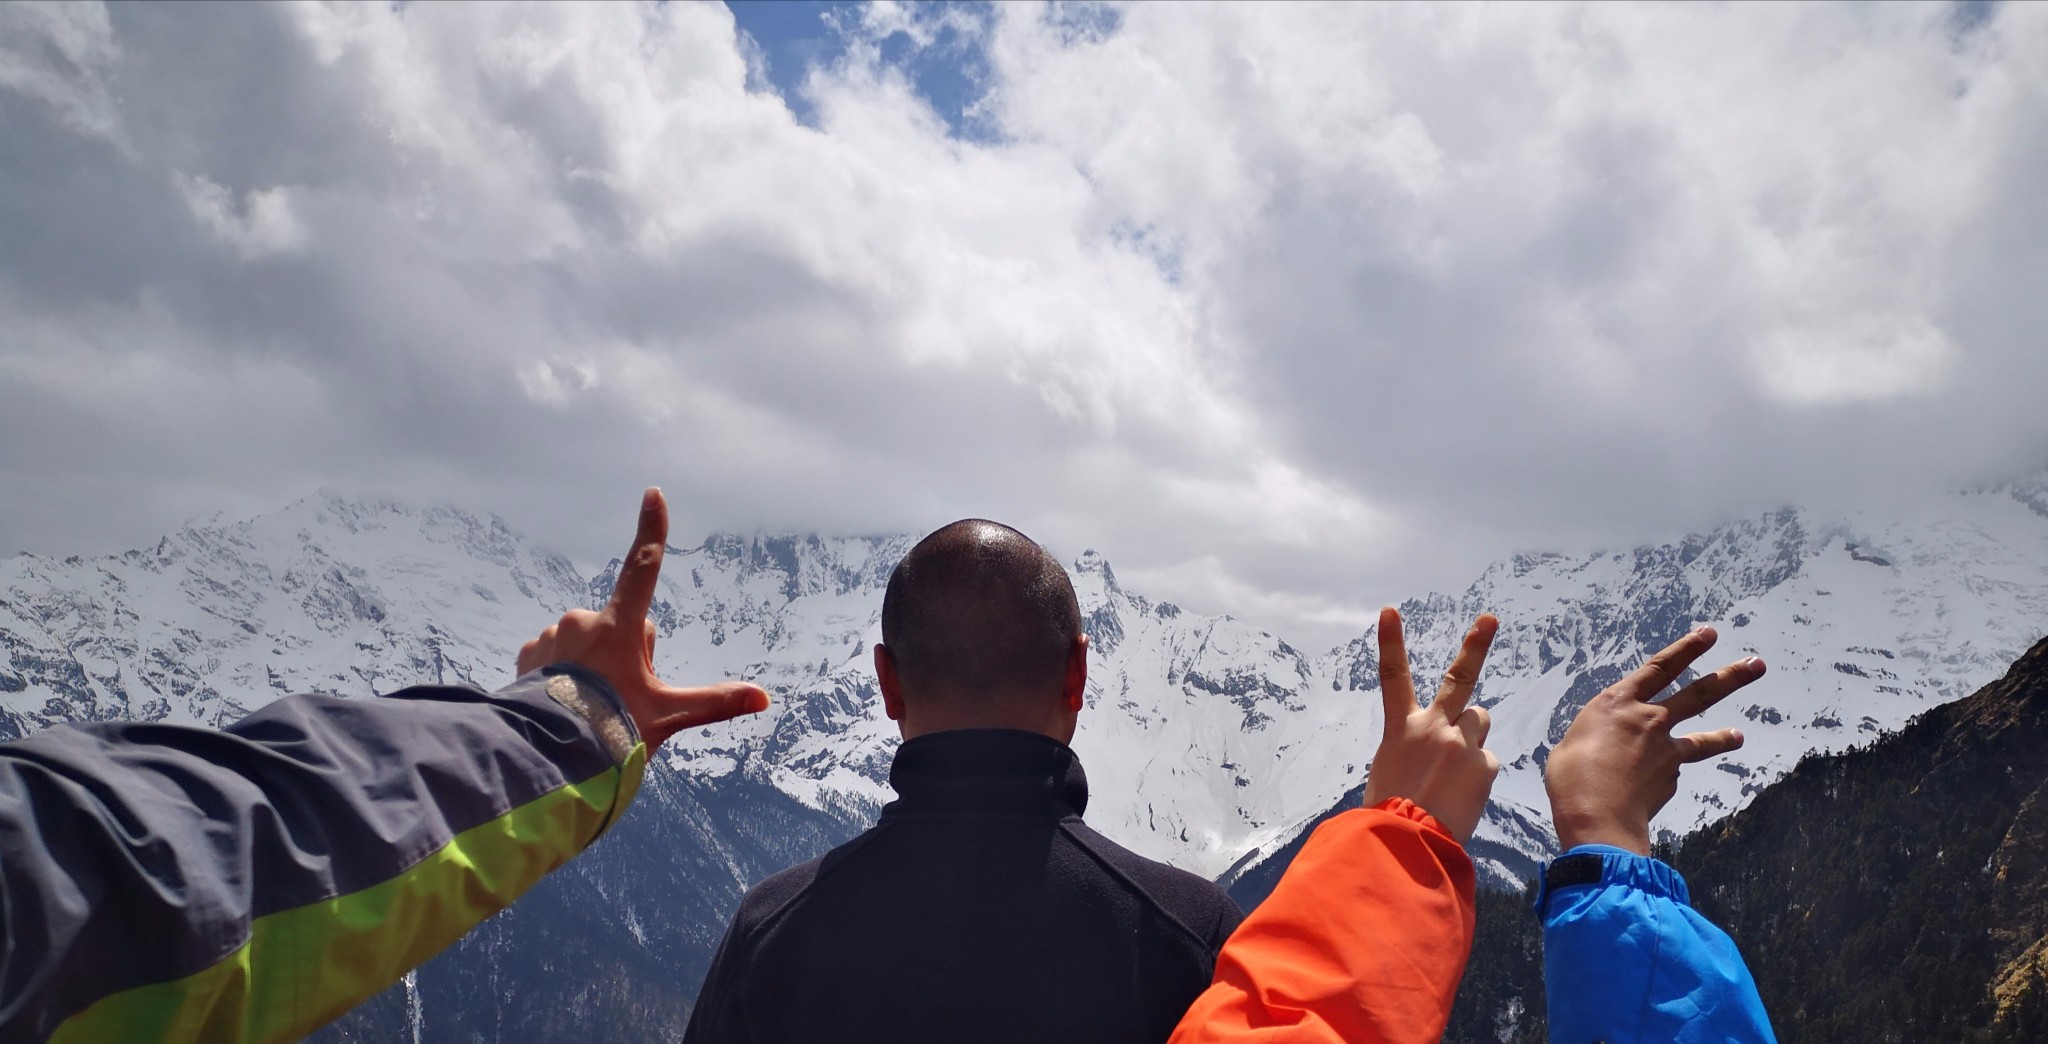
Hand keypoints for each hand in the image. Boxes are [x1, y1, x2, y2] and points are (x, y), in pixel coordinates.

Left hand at [517, 488, 769, 750]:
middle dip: (626, 656)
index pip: (643, 568)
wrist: (545, 756)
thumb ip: (714, 702)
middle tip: (622, 699)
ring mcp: (551, 636)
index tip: (653, 493)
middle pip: (621, 628)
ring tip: (590, 707)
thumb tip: (764, 698)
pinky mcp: (527, 655)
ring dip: (592, 667)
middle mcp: (582, 621)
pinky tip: (563, 704)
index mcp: (619, 627)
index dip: (653, 530)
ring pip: (586, 643)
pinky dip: (562, 674)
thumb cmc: (611, 731)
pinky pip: (555, 655)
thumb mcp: (667, 717)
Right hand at [1362, 607, 1501, 843]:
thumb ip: (1413, 750)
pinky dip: (1477, 777)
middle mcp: (1433, 727)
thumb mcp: (1389, 772)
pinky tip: (1463, 798)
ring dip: (1472, 737)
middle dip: (1475, 645)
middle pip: (1459, 679)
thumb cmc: (1388, 814)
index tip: (1391, 612)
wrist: (1409, 842)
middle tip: (1489, 619)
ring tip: (1456, 771)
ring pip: (1479, 724)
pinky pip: (1485, 764)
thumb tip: (1438, 751)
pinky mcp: (1484, 766)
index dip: (1391, 641)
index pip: (1392, 677)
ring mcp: (1462, 745)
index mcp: (1400, 730)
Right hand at [1544, 627, 1763, 854]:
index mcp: (1618, 703)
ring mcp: (1666, 750)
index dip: (1686, 648)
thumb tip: (1606, 745)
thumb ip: (1596, 735)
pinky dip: (1663, 777)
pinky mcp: (1671, 778)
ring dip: (1723, 736)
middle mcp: (1649, 719)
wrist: (1597, 817)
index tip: (1709, 632)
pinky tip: (1649, 792)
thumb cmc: (1571, 777)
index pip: (1660, 667)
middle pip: (1699, 693)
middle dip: (1730, 677)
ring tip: (1740, 736)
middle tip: (1757, 665)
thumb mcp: (1573, 744)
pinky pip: (1671, 773)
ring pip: (1702, 739)